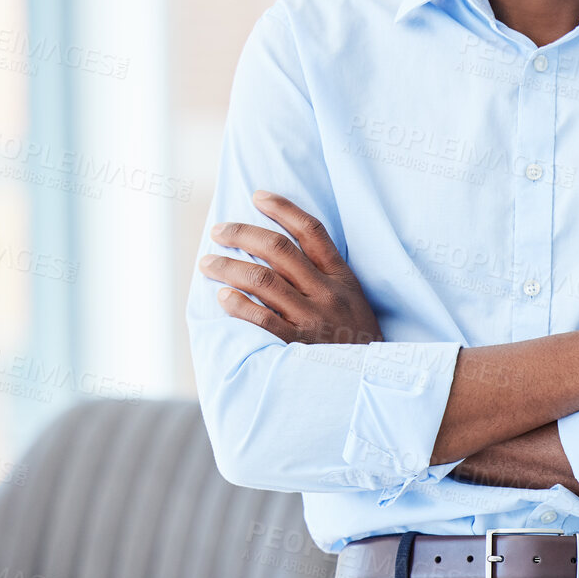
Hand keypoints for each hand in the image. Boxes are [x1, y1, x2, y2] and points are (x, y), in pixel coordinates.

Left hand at [200, 191, 383, 345]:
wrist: (370, 381)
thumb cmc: (355, 338)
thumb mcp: (352, 299)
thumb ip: (325, 275)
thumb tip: (280, 251)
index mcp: (341, 277)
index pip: (311, 231)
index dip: (282, 209)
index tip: (257, 196)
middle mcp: (327, 293)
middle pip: (279, 250)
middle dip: (242, 234)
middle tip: (218, 231)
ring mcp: (312, 319)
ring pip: (263, 280)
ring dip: (229, 267)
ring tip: (208, 263)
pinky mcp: (298, 345)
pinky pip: (262, 319)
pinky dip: (238, 305)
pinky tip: (222, 297)